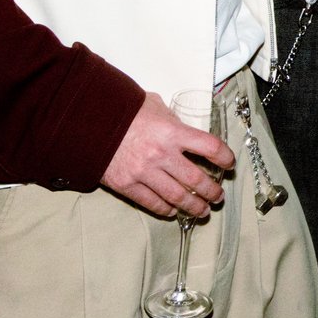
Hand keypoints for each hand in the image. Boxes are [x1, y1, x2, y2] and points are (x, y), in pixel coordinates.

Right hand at [100, 92, 231, 219]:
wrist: (87, 122)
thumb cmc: (123, 111)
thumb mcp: (154, 106)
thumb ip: (172, 119)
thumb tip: (184, 127)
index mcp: (172, 131)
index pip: (210, 147)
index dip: (225, 157)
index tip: (230, 163)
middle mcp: (162, 154)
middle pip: (196, 179)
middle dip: (212, 191)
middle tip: (218, 196)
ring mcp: (144, 172)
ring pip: (177, 196)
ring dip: (193, 206)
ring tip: (203, 210)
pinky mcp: (127, 185)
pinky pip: (152, 203)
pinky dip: (166, 209)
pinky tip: (173, 211)